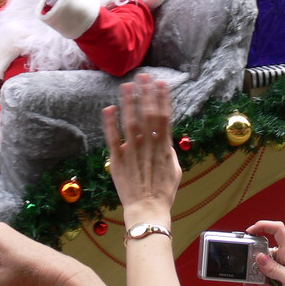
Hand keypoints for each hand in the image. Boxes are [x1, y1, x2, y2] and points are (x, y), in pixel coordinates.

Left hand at [102, 73, 180, 225]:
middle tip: (143, 76)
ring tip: (127, 85)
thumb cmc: (163, 192)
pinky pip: (113, 138)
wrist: (147, 209)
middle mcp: (148, 146)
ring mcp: (132, 152)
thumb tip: (166, 138)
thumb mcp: (175, 170)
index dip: (162, 99)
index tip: (160, 83)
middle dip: (146, 93)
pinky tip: (109, 108)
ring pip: (130, 122)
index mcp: (164, 147)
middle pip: (147, 114)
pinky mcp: (118, 160)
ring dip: (129, 102)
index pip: (164, 117)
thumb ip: (169, 151)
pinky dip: (110, 123)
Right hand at [245, 220, 284, 285]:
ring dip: (263, 280)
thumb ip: (273, 268)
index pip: (277, 230)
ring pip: (263, 267)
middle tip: (254, 275)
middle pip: (263, 252)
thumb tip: (258, 257)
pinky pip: (266, 277)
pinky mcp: (279, 276)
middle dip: (257, 265)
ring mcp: (281, 266)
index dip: (263, 226)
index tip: (250, 232)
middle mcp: (284, 256)